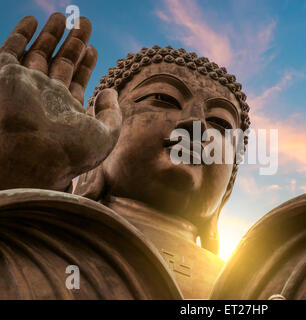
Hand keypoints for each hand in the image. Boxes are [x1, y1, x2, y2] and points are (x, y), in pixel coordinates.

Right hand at [0, 14, 121, 190]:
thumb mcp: (105, 135)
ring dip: (51, 34)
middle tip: (84, 22)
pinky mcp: (6, 76)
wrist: (32, 157)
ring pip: (39, 53)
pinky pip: (11, 50)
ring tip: (64, 16)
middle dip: (72, 42)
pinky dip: (21, 34)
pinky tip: (33, 20)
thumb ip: (112, 113)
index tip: (93, 48)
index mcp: (66, 110)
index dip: (86, 63)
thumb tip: (110, 91)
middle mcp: (45, 96)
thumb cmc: (71, 152)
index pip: (77, 80)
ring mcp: (26, 85)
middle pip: (61, 62)